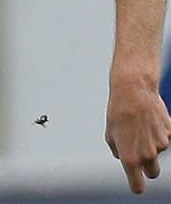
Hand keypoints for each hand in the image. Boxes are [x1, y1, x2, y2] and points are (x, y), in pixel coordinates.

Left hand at [105, 73, 170, 192]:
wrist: (133, 91)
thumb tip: (125, 158)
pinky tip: (149, 120)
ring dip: (150, 144)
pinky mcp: (170, 134)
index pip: (137, 185)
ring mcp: (161, 145)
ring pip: (157, 152)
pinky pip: (164, 139)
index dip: (136, 185)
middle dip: (147, 167)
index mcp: (130, 158)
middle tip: (139, 153)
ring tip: (139, 125)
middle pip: (152, 173)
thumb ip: (119, 151)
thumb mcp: (111, 134)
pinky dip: (158, 133)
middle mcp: (148, 155)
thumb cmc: (118, 112)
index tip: (135, 183)